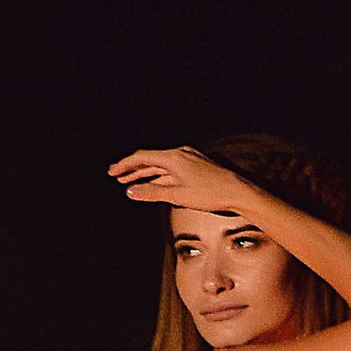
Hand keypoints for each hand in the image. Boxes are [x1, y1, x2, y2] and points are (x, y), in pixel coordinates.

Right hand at [109, 144, 238, 210]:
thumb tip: (131, 191)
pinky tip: (153, 184)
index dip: (125, 165)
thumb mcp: (177, 196)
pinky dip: (159, 176)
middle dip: (132, 169)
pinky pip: (171, 168)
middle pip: (150, 160)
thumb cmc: (210, 193)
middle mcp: (180, 154)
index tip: (112, 172)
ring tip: (130, 182)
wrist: (238, 191)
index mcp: (173, 157)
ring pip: (161, 165)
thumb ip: (152, 193)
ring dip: (145, 173)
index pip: (142, 157)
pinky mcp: (196, 165)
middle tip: (117, 176)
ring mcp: (189, 158)